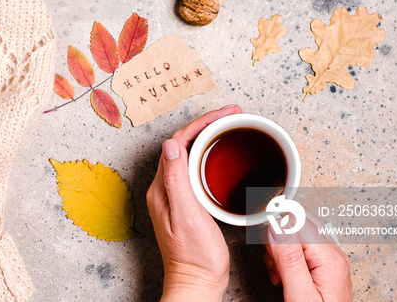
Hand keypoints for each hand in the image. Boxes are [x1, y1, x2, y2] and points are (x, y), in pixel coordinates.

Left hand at [147, 104, 241, 300]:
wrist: (197, 282)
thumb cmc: (194, 256)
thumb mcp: (187, 216)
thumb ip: (177, 181)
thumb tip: (172, 145)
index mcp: (163, 188)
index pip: (178, 142)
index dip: (202, 123)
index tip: (226, 114)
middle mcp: (165, 188)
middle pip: (183, 144)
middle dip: (207, 125)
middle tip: (233, 114)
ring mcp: (175, 196)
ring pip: (190, 155)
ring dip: (209, 138)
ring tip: (231, 127)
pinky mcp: (187, 204)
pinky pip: (196, 170)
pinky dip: (211, 157)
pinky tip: (225, 158)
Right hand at [264, 209, 351, 300]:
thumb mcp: (299, 295)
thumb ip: (289, 259)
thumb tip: (277, 226)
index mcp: (330, 259)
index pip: (299, 221)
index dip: (277, 227)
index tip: (266, 244)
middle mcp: (333, 254)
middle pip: (299, 222)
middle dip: (277, 236)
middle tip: (273, 262)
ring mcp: (329, 259)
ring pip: (296, 233)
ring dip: (279, 248)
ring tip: (279, 272)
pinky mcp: (322, 265)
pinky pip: (299, 247)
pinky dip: (285, 256)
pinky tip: (283, 273)